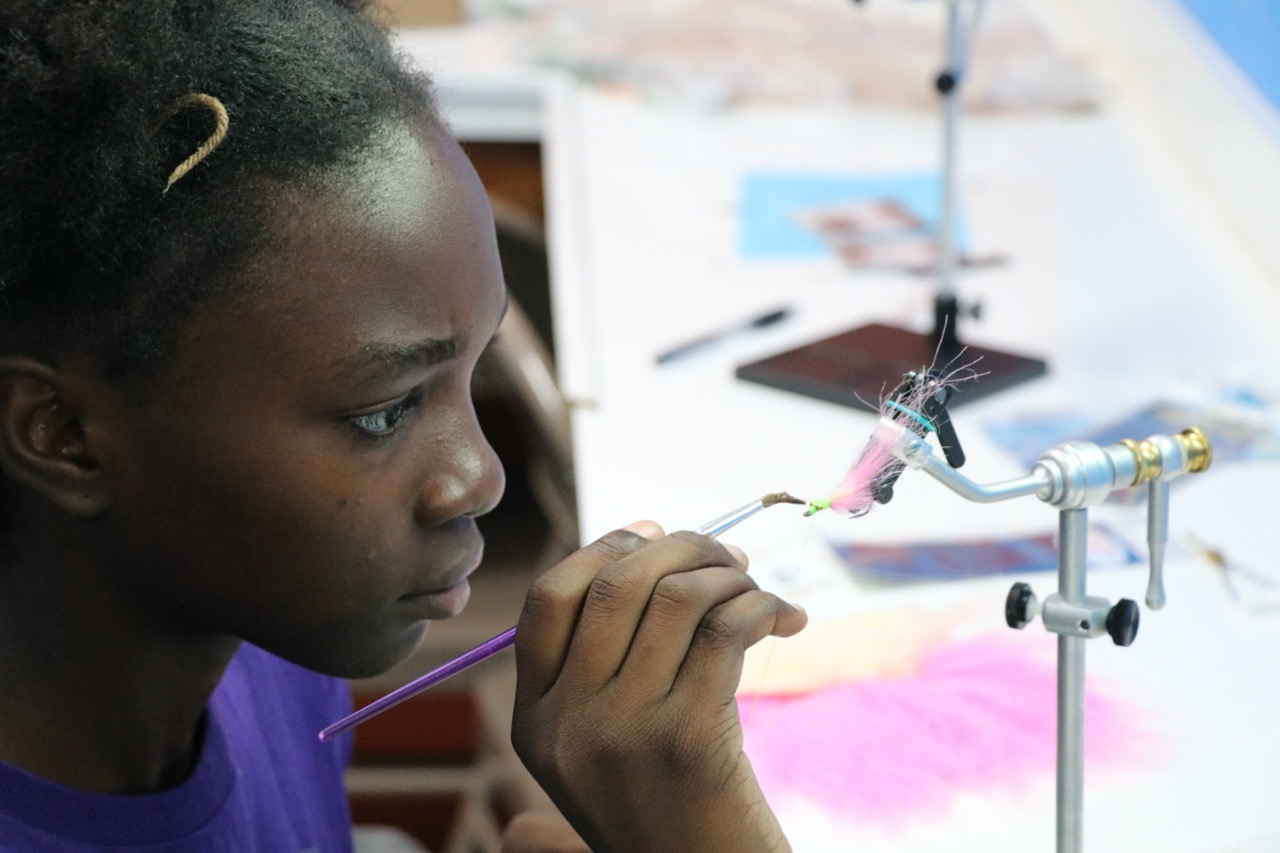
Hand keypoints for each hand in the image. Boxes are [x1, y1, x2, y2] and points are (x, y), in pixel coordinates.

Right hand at [510, 522, 805, 852]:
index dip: (603, 549)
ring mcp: (622, 731)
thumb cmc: (667, 809)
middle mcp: (566, 722)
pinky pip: (725, 631)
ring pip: (676, 598)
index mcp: (533, 720)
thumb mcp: (601, 746)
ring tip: (756, 589)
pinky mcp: (688, 739)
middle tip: (726, 555)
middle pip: (615, 584)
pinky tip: (786, 618)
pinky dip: (762, 606)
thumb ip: (599, 665)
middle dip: (681, 548)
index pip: (547, 599)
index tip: (654, 530)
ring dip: (728, 575)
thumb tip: (648, 545)